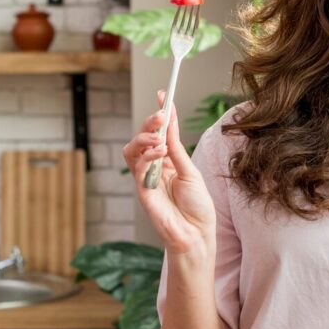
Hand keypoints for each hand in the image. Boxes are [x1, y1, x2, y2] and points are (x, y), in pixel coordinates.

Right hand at [123, 91, 215, 255]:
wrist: (196, 234)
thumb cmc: (196, 207)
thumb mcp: (190, 171)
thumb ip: (176, 148)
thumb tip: (170, 122)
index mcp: (168, 161)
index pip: (160, 132)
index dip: (160, 113)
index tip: (163, 94)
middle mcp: (154, 167)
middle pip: (142, 137)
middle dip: (149, 122)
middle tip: (161, 113)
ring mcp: (146, 178)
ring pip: (132, 150)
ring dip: (143, 138)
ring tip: (158, 137)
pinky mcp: (142, 190)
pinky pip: (136, 167)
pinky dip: (146, 155)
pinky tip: (159, 152)